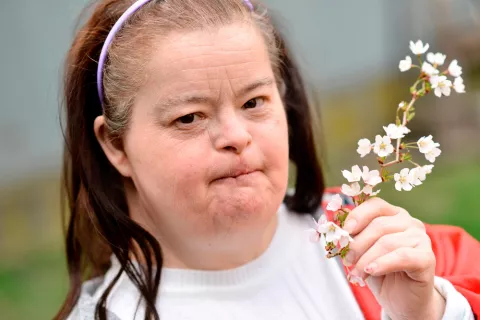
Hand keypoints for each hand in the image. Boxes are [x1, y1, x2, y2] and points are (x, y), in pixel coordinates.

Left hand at [342, 197, 445, 319]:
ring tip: (357, 273)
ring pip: (387, 242)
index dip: (358, 215)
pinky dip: (383, 263)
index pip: (375, 205)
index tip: (345, 230)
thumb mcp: (362, 251)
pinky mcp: (427, 257)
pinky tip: (371, 271)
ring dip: (366, 259)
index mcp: (393, 215)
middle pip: (379, 225)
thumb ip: (354, 237)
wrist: (401, 300)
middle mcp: (410, 222)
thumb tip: (338, 231)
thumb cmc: (380, 272)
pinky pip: (402, 256)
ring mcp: (421, 238)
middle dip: (358, 244)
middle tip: (347, 260)